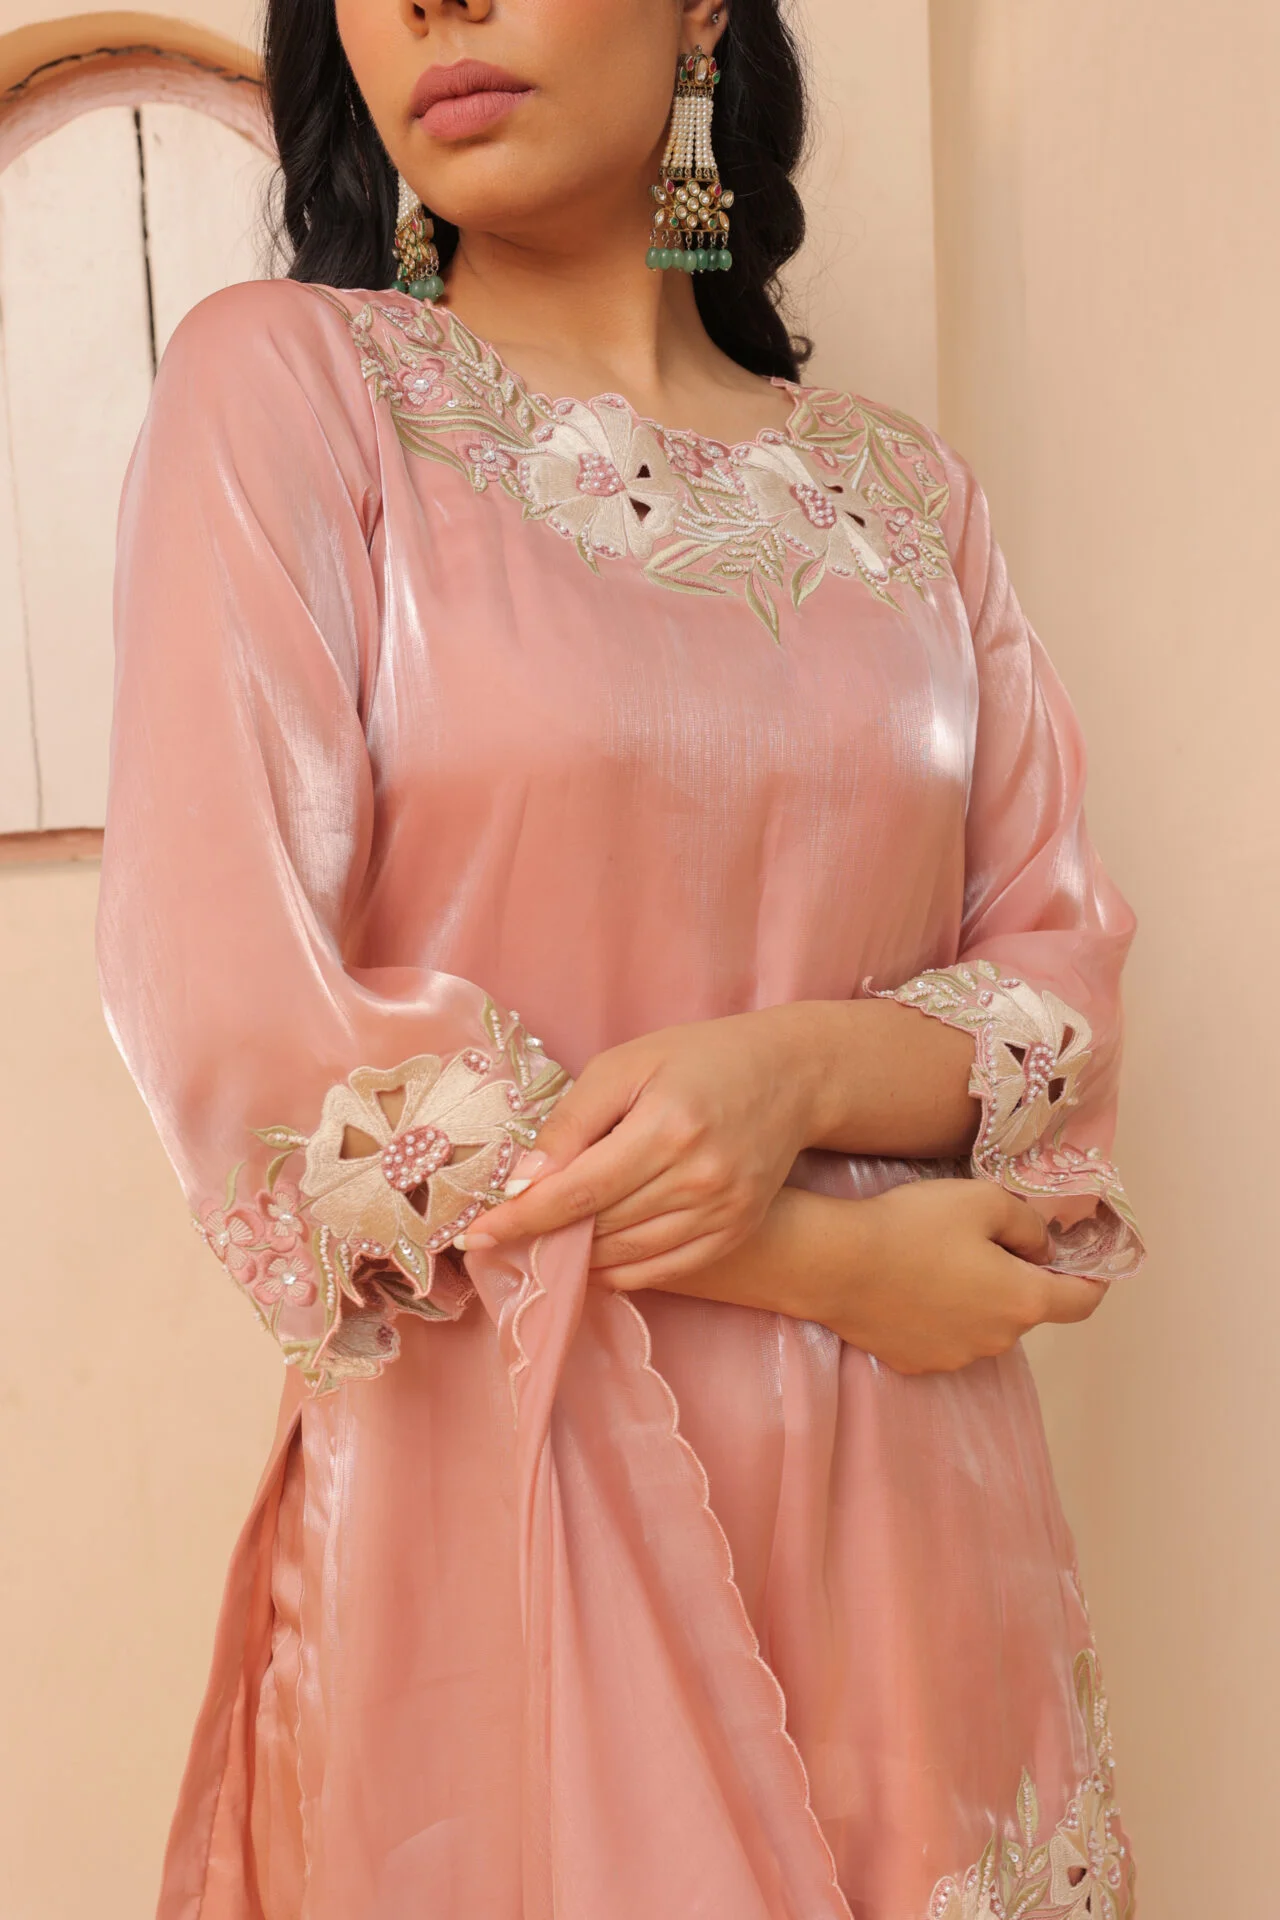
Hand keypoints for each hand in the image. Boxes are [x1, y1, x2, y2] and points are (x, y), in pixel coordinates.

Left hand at [461, 1009, 824, 1283]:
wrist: (789, 1077)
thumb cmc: (697, 1059)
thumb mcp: (626, 1064)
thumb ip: (573, 1120)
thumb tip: (524, 1177)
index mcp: (666, 1128)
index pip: (578, 1192)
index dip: (522, 1217)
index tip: (477, 1233)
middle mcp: (698, 1178)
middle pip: (600, 1227)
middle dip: (543, 1234)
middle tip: (503, 1230)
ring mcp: (721, 1212)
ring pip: (627, 1256)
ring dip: (578, 1256)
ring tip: (545, 1241)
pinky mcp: (733, 1232)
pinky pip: (664, 1271)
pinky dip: (620, 1272)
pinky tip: (593, 1258)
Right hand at [829, 1179, 1104, 1371]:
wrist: (836, 1264)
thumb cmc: (913, 1225)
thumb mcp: (983, 1200)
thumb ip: (1029, 1224)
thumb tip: (1041, 1248)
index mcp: (1022, 1300)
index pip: (1081, 1302)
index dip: (1094, 1280)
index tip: (1091, 1263)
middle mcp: (997, 1340)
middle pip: (1024, 1309)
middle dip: (1018, 1278)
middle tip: (986, 1239)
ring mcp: (955, 1357)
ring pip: (984, 1324)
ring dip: (978, 1298)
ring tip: (939, 1260)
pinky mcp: (916, 1361)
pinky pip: (945, 1335)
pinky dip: (942, 1314)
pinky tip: (911, 1285)